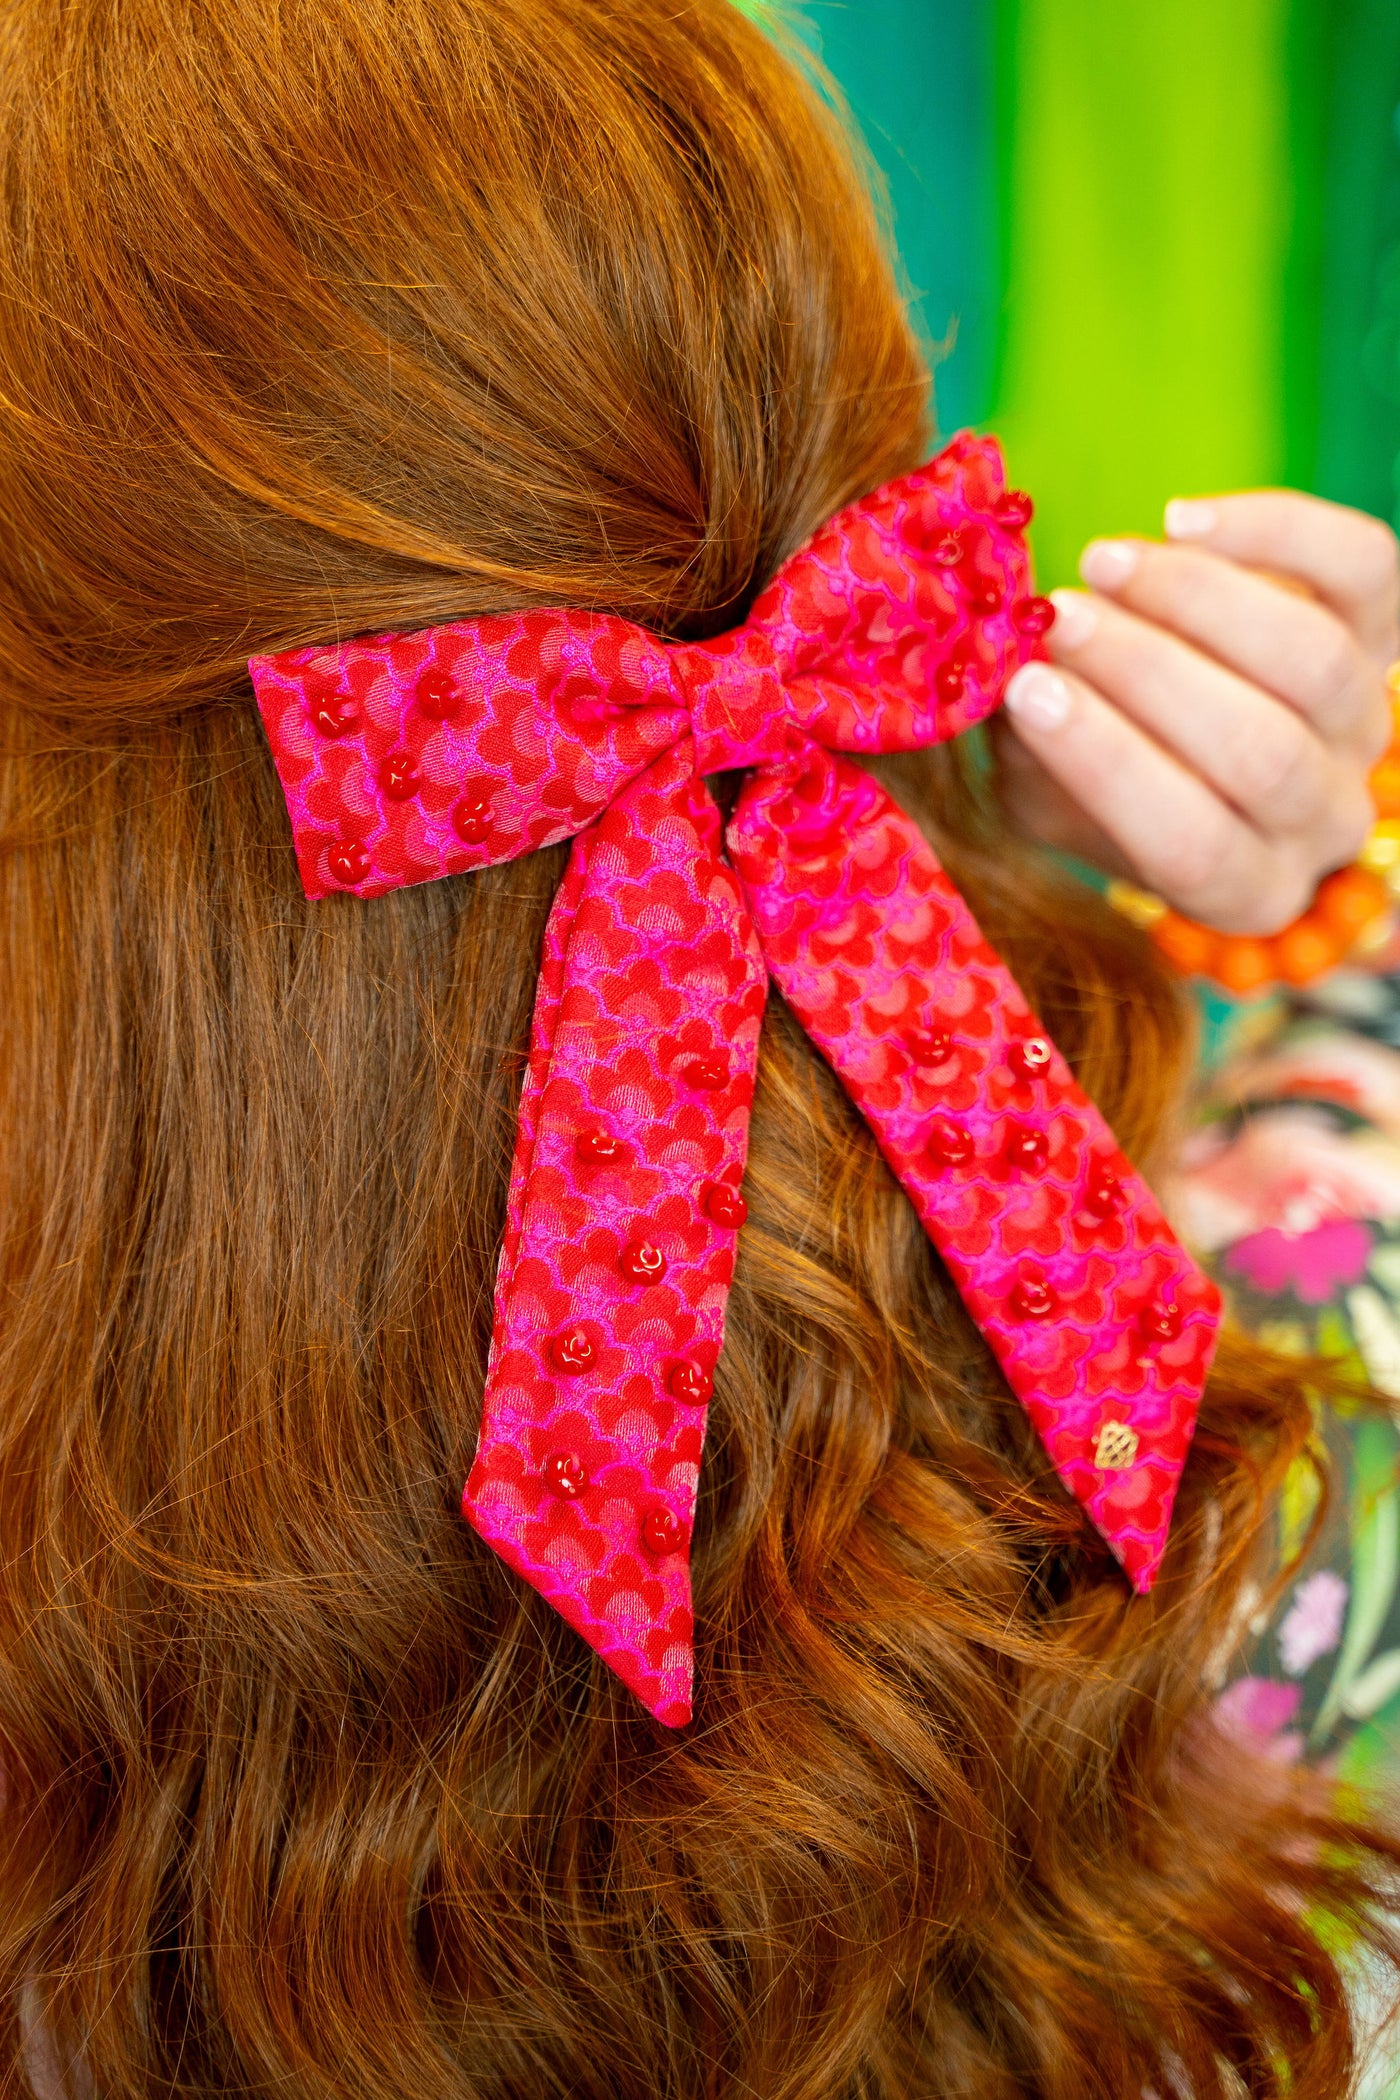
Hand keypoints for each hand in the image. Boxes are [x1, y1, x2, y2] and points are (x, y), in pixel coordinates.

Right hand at [995, 492, 1399, 934]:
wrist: (1188, 733)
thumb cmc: (1110, 777)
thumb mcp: (1049, 798)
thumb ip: (1030, 755)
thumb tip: (1005, 677)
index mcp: (1245, 892)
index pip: (1192, 844)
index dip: (1109, 764)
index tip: (1029, 691)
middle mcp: (1324, 820)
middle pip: (1261, 752)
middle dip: (1148, 673)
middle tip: (1059, 620)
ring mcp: (1365, 726)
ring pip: (1315, 661)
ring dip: (1196, 599)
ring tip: (1102, 565)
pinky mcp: (1387, 632)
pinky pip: (1361, 568)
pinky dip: (1273, 529)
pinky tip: (1179, 520)